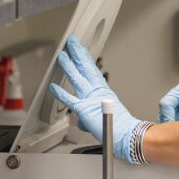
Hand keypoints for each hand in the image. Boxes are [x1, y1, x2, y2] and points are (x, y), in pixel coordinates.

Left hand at [49, 35, 142, 163]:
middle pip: (86, 68)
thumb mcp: (104, 118)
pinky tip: (52, 87)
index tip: (82, 51)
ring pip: (77, 78)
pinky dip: (60, 93)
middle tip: (72, 43)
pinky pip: (69, 100)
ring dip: (68, 66)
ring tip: (61, 56)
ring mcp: (91, 99)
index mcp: (104, 92)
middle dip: (78, 54)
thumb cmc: (119, 128)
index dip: (86, 60)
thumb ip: (90, 118)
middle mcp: (97, 92)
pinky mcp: (84, 109)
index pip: (93, 72)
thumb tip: (83, 123)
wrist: (126, 135)